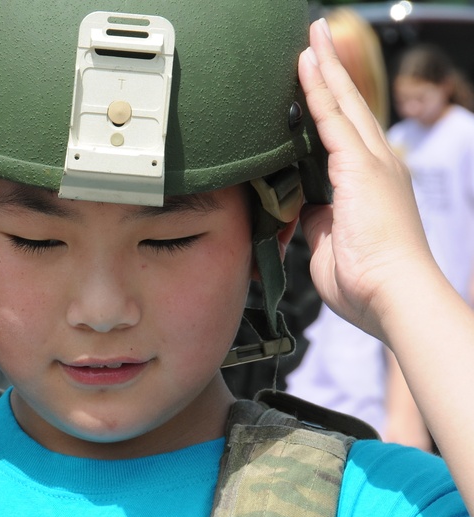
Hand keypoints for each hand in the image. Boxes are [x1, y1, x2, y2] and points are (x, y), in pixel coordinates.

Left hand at [297, 19, 436, 343]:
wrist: (393, 296)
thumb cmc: (367, 284)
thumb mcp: (331, 246)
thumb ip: (318, 222)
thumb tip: (304, 211)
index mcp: (370, 184)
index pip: (345, 133)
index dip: (330, 103)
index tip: (315, 78)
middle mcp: (377, 166)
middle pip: (348, 107)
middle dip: (331, 70)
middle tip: (316, 38)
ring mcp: (372, 163)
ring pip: (341, 103)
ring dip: (324, 68)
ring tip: (310, 37)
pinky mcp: (361, 168)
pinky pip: (331, 119)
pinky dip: (317, 89)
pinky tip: (306, 64)